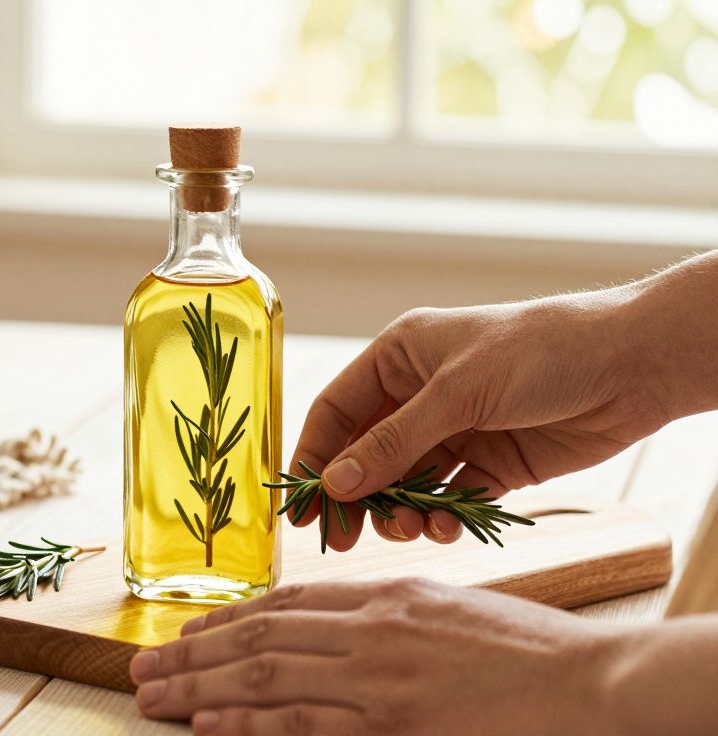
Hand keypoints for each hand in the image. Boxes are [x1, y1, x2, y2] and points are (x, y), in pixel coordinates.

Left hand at [130, 579, 623, 734]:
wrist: (589, 683)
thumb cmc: (528, 647)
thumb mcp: (450, 606)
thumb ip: (387, 612)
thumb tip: (338, 622)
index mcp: (384, 596)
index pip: (285, 605)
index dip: (227, 619)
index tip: (187, 631)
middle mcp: (370, 632)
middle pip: (259, 640)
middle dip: (192, 654)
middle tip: (142, 665)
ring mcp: (377, 682)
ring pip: (265, 679)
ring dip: (199, 688)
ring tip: (151, 696)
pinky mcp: (392, 727)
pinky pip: (304, 725)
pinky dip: (248, 725)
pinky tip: (207, 726)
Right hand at [290, 290, 673, 550]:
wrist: (631, 366)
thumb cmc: (539, 351)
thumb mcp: (457, 393)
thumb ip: (393, 442)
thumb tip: (336, 485)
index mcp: (398, 357)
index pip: (336, 413)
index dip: (314, 459)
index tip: (301, 506)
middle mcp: (419, 395)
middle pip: (366, 456)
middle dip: (358, 498)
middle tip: (347, 538)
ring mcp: (455, 431)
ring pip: (405, 485)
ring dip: (402, 512)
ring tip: (414, 529)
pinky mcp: (491, 465)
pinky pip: (450, 500)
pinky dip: (444, 518)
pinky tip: (450, 527)